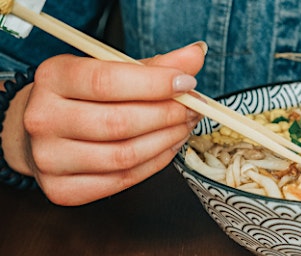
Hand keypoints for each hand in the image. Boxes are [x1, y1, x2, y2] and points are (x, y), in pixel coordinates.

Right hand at [3, 42, 206, 205]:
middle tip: (193, 108)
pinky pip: (122, 180)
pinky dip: (155, 163)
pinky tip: (168, 146)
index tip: (186, 83)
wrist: (42, 130)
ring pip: (124, 156)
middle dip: (168, 115)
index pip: (107, 81)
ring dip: (167, 140)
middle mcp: (43, 119)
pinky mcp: (62, 190)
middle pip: (119, 122)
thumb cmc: (84, 96)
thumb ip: (154, 65)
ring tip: (184, 126)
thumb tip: (195, 56)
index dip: (155, 84)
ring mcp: (49, 159)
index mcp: (53, 78)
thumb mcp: (112, 70)